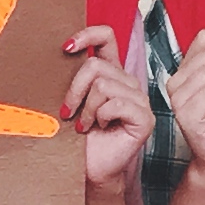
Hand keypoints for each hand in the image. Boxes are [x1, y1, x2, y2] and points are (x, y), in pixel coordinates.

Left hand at [62, 25, 146, 192]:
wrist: (89, 169)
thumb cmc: (79, 138)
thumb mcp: (71, 101)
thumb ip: (71, 77)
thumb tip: (60, 53)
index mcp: (111, 73)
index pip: (106, 37)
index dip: (87, 34)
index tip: (65, 48)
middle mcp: (127, 82)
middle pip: (96, 66)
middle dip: (74, 90)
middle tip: (68, 112)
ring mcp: (139, 100)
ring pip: (103, 86)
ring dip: (87, 109)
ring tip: (85, 125)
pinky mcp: (144, 118)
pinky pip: (115, 104)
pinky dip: (100, 117)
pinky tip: (101, 128)